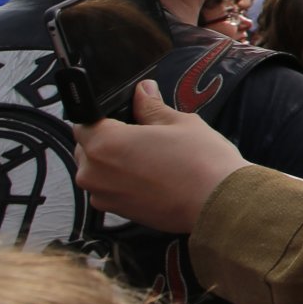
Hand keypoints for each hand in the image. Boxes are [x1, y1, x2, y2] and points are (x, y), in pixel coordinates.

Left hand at [72, 82, 250, 234]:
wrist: (218, 204)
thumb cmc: (201, 162)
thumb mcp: (179, 122)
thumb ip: (151, 106)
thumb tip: (143, 91)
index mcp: (104, 143)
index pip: (84, 121)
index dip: (103, 115)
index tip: (124, 116)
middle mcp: (94, 172)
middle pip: (87, 147)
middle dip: (107, 139)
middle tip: (143, 136)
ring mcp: (103, 195)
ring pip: (97, 170)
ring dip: (114, 162)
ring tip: (151, 159)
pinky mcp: (116, 212)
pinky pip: (109, 189)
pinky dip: (124, 182)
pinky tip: (153, 177)